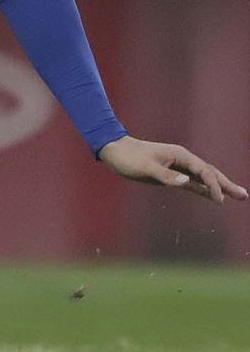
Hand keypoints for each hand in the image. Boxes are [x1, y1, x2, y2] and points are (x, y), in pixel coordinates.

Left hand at [98, 135, 247, 203]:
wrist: (115, 150)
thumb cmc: (129, 158)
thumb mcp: (145, 168)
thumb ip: (166, 176)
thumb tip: (187, 181)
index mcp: (179, 155)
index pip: (203, 171)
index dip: (213, 185)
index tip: (219, 200)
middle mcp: (182, 159)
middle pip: (210, 172)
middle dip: (226, 184)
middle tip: (244, 195)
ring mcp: (178, 166)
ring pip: (204, 178)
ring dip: (219, 187)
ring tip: (237, 195)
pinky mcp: (172, 173)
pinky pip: (193, 182)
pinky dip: (205, 189)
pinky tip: (213, 196)